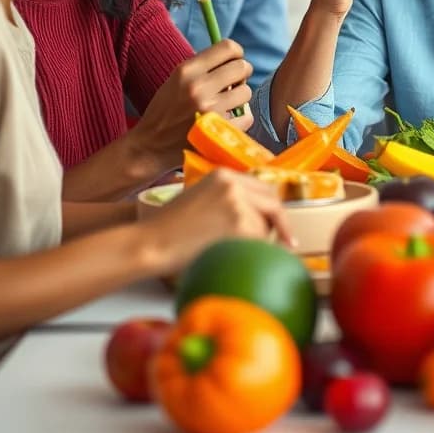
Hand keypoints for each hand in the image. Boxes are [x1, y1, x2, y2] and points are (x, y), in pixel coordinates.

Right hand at [130, 40, 254, 172]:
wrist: (149, 147)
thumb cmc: (164, 112)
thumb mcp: (176, 80)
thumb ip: (202, 67)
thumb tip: (233, 59)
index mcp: (187, 70)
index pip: (228, 47)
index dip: (237, 54)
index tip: (233, 63)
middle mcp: (198, 87)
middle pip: (242, 67)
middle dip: (242, 75)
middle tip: (233, 84)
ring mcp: (209, 109)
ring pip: (246, 92)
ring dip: (240, 98)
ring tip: (226, 104)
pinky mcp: (217, 129)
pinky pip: (247, 116)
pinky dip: (241, 119)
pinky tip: (227, 120)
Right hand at [140, 169, 292, 275]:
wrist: (149, 244)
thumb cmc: (167, 229)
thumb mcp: (199, 198)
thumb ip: (226, 199)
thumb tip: (254, 214)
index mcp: (223, 175)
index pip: (262, 188)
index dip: (273, 208)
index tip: (280, 223)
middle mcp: (233, 184)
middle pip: (272, 203)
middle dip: (278, 225)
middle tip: (284, 243)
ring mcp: (237, 202)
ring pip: (265, 225)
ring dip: (258, 241)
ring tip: (234, 252)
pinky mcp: (238, 223)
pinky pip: (258, 241)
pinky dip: (253, 252)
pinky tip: (235, 258)